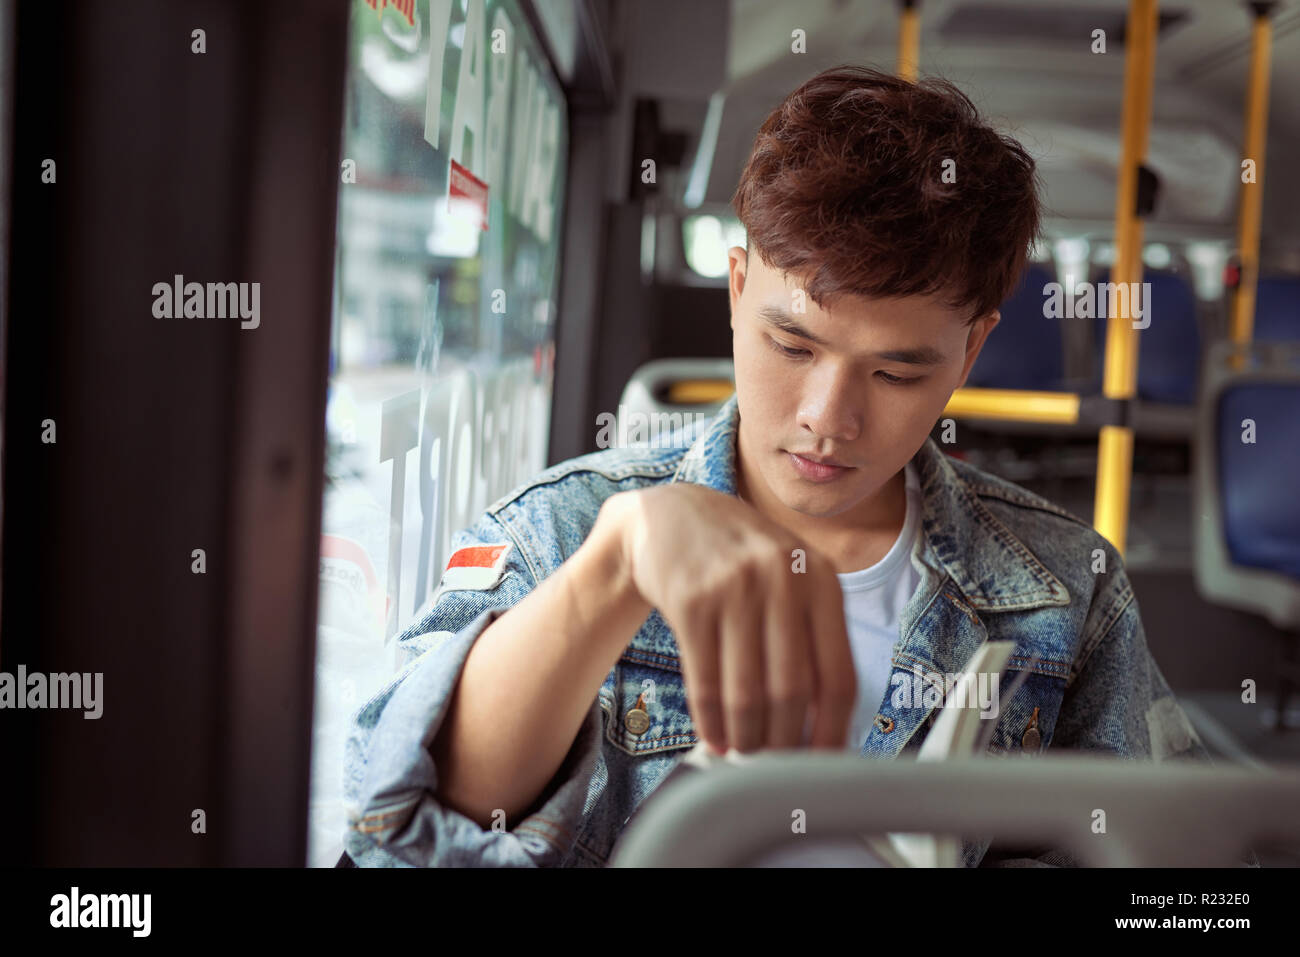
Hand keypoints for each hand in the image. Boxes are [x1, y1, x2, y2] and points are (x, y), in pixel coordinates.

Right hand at [605, 484, 855, 753]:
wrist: (670, 517)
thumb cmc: (738, 558)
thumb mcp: (788, 575)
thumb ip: (812, 633)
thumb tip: (825, 724)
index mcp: (821, 578)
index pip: (838, 675)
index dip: (832, 731)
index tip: (822, 763)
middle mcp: (782, 578)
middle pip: (792, 691)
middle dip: (782, 743)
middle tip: (773, 765)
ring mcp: (734, 586)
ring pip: (747, 692)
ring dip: (746, 737)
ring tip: (743, 754)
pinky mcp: (690, 599)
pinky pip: (704, 680)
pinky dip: (710, 720)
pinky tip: (714, 736)